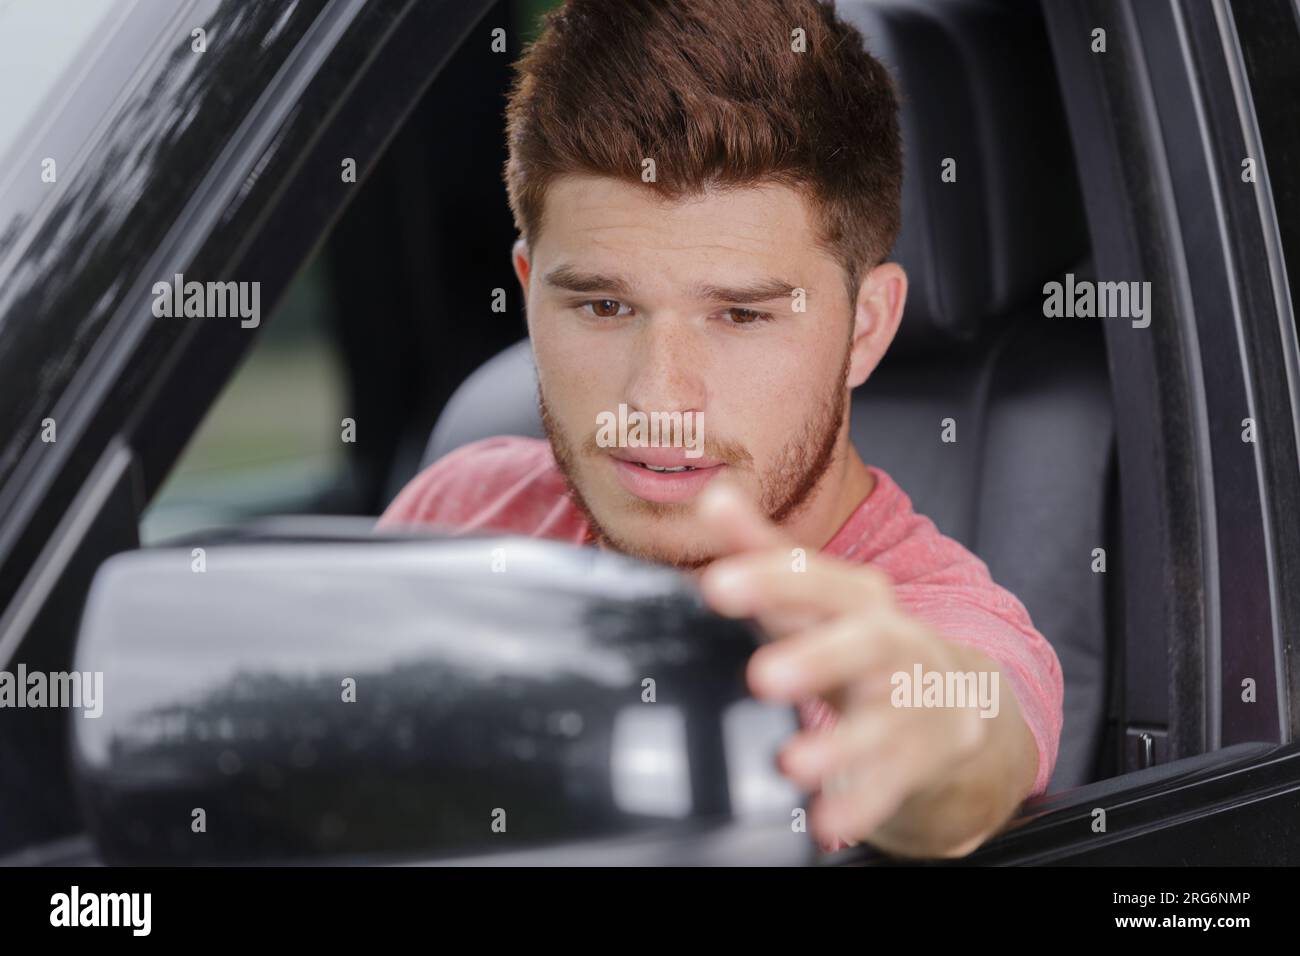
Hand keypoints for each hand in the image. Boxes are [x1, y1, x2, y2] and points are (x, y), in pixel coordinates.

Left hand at [694, 478, 1032, 855]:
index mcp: (859, 597)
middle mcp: (892, 644)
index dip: (769, 578)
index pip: (817, 577)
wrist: (952, 699)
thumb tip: (712, 494)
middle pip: (863, 643)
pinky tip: (828, 823)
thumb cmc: (859, 638)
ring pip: (881, 721)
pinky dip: (861, 804)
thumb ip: (763, 549)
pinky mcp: (919, 758)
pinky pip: (892, 784)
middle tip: (763, 676)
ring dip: (838, 743)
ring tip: (791, 763)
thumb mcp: (816, 594)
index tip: (716, 585)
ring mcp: (909, 703)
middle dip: (817, 657)